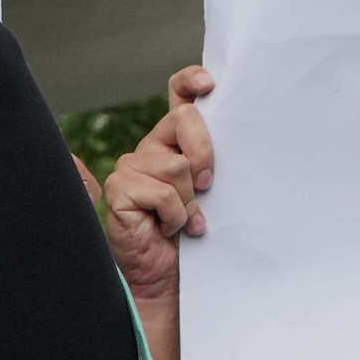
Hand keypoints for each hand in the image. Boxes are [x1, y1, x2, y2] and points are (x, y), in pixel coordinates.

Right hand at [97, 66, 216, 308]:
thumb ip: (209, 162)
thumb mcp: (208, 192)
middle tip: (207, 186)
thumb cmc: (190, 235)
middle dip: (205, 154)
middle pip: (183, 120)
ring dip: (189, 201)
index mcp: (172, 142)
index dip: (191, 81)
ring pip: (176, 165)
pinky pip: (160, 192)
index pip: (179, 96)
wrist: (165, 277)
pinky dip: (173, 215)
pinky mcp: (119, 189)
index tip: (210, 85)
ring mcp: (130, 167)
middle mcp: (149, 148)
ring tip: (185, 221)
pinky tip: (167, 229)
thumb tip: (240, 138)